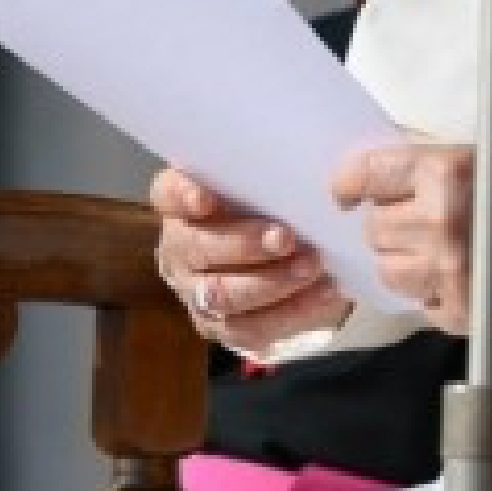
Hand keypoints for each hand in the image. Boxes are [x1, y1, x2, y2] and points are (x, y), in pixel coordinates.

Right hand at [149, 168, 345, 351]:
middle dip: (244, 244)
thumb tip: (312, 163)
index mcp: (178, 206)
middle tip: (286, 237)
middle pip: (197, 248)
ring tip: (311, 267)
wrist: (272, 262)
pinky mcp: (217, 326)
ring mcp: (193, 292)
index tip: (206, 199)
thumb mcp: (259, 187)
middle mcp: (177, 249)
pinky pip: (251, 327)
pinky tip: (323, 292)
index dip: (183, 196)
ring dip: (271, 282)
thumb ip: (267, 176)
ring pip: (221, 294)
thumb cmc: (263, 209)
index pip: (168, 194)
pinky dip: (292, 310)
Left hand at [329, 143, 476, 333]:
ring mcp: (448, 272)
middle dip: (390, 227)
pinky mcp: (458, 312)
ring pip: (389, 271)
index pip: (367, 174)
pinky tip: (457, 279)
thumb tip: (371, 177)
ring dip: (404, 262)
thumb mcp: (476, 158)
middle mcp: (441, 222)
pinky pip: (420, 306)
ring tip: (435, 253)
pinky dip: (432, 295)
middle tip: (416, 223)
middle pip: (374, 230)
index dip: (350, 184)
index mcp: (444, 173)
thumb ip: (422, 165)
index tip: (348, 194)